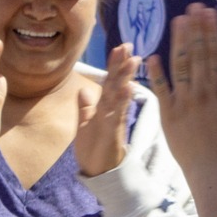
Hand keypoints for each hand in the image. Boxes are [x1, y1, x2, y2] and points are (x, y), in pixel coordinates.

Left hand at [74, 44, 139, 176]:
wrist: (97, 172)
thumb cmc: (93, 148)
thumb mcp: (85, 124)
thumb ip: (85, 107)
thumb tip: (83, 89)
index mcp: (105, 107)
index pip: (110, 81)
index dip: (114, 65)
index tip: (119, 47)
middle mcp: (112, 110)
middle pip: (117, 83)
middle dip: (122, 65)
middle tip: (128, 45)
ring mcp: (114, 119)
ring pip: (120, 95)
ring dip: (126, 77)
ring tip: (132, 59)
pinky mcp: (114, 131)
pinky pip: (118, 113)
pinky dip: (122, 101)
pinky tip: (127, 88)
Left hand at [147, 5, 216, 174]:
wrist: (210, 167)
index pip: (215, 55)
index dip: (212, 33)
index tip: (209, 13)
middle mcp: (202, 93)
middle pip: (199, 55)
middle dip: (197, 29)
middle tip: (194, 7)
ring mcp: (185, 103)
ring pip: (182, 67)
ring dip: (180, 42)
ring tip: (178, 20)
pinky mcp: (168, 115)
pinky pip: (162, 90)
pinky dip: (156, 74)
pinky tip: (151, 56)